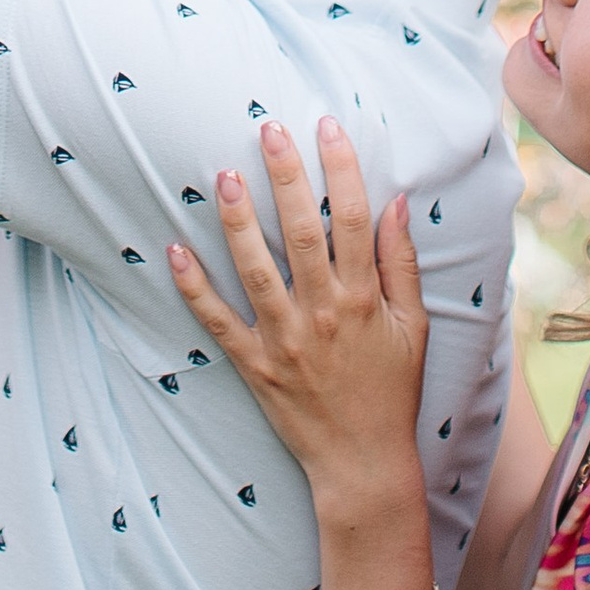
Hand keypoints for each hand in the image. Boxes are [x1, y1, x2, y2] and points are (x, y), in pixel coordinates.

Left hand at [168, 116, 430, 507]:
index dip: (341, 169)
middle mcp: (323, 313)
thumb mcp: (414, 328)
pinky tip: (174, 251)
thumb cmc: (392, 391)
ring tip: (223, 174)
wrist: (362, 463)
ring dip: (238, 221)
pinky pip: (218, 322)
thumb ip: (403, 263)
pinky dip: (194, 288)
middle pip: (302, 232)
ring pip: (256, 269)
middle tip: (268, 129)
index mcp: (364, 299)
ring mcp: (284, 339)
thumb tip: (397, 202)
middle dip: (285, 177)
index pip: (353, 220)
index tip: (327, 125)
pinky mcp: (254, 365)